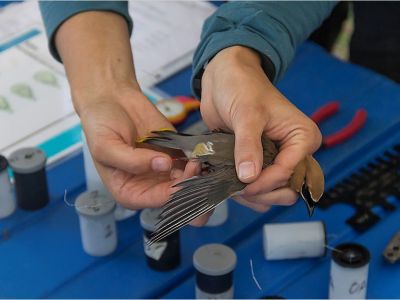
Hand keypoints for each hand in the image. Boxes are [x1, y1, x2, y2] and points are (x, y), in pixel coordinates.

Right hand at [54, 11, 199, 208]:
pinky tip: (202, 152)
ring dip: (198, 173)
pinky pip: (191, 161)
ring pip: (188, 180)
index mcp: (130, 192)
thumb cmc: (100, 126)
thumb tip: (163, 165)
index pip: (157, 200)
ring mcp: (165, 169)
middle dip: (190, 186)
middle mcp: (150, 185)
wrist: (111, 99)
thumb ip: (132, 161)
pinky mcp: (175, 153)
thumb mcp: (105, 146)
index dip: (173, 193)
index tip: (184, 176)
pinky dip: (199, 158)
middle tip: (196, 167)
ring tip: (199, 157)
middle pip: (177, 195)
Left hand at [199, 46, 321, 214]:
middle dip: (262, 193)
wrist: (225, 78)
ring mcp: (277, 160)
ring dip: (253, 196)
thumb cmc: (242, 87)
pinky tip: (228, 183)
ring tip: (229, 185)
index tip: (241, 185)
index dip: (265, 183)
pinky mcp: (260, 164)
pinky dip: (245, 191)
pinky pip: (259, 189)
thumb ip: (248, 146)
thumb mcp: (246, 114)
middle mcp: (295, 152)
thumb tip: (249, 177)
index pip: (289, 173)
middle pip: (286, 189)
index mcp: (303, 138)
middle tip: (236, 188)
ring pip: (273, 194)